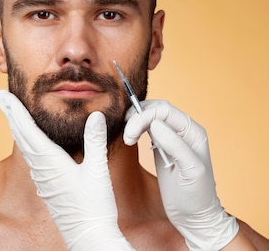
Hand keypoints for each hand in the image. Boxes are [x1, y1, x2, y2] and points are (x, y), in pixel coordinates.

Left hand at [0, 90, 133, 249]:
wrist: (87, 237)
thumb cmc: (94, 207)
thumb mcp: (97, 171)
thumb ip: (94, 141)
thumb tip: (94, 115)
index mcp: (50, 161)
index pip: (27, 129)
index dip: (15, 109)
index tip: (3, 95)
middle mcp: (41, 168)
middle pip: (21, 134)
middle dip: (10, 113)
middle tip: (0, 95)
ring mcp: (42, 177)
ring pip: (24, 146)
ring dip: (17, 126)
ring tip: (11, 112)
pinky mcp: (47, 185)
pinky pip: (31, 157)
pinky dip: (26, 141)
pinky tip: (28, 141)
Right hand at [124, 100, 238, 249]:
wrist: (194, 216)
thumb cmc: (196, 196)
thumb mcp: (190, 171)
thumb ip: (175, 146)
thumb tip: (155, 124)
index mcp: (193, 132)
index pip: (164, 111)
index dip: (144, 117)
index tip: (130, 135)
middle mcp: (183, 131)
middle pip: (156, 109)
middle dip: (137, 117)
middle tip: (127, 136)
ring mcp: (172, 138)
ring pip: (150, 116)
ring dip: (134, 122)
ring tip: (128, 139)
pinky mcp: (161, 146)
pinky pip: (147, 128)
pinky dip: (136, 128)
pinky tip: (131, 138)